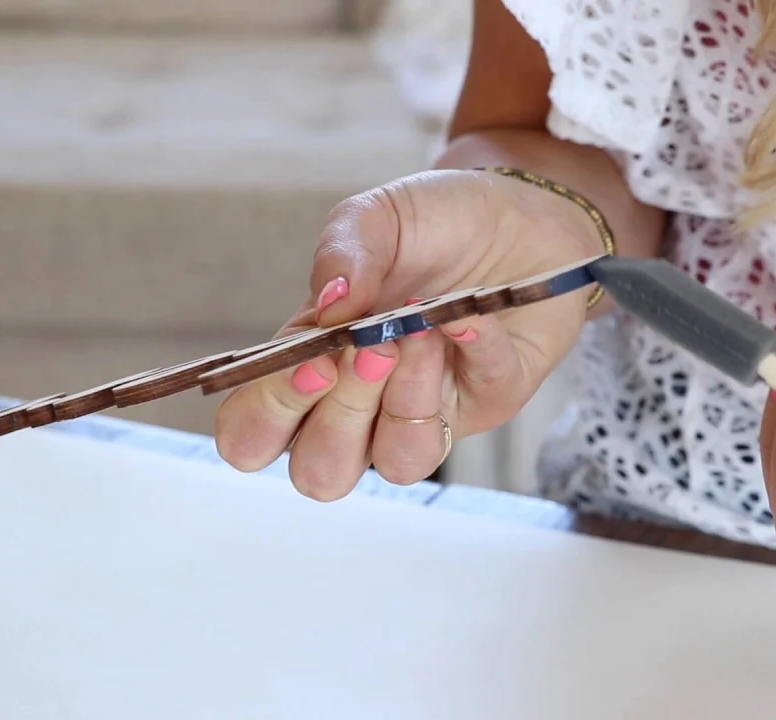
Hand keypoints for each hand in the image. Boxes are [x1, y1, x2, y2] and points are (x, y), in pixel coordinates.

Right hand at [214, 169, 603, 498]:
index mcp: (312, 365)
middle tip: (370, 350)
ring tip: (420, 332)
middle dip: (340, 416)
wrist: (522, 213)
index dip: (267, 417)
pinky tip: (470, 314)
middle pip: (319, 471)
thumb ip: (342, 252)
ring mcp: (427, 411)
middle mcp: (363, 404)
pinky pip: (475, 410)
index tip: (310, 365)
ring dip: (406, 398)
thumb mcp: (377, 217)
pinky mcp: (488, 402)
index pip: (253, 433)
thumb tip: (330, 302)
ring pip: (399, 463)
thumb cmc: (437, 223)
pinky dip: (471, 356)